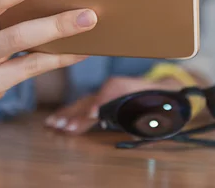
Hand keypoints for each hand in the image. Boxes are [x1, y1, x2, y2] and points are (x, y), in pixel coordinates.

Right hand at [44, 76, 183, 134]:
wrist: (162, 88)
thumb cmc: (160, 99)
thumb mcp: (159, 107)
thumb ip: (148, 117)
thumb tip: (140, 128)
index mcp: (126, 87)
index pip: (109, 96)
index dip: (101, 105)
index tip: (93, 114)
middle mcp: (111, 87)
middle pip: (92, 100)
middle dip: (77, 113)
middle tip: (63, 126)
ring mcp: (103, 92)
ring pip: (83, 103)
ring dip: (67, 114)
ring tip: (52, 124)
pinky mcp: (99, 98)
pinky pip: (81, 105)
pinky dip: (68, 113)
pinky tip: (56, 120)